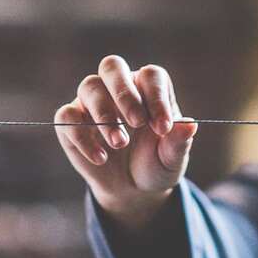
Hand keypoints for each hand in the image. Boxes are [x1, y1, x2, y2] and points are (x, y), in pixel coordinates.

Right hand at [55, 55, 197, 228]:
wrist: (134, 190)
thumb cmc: (157, 164)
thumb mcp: (172, 157)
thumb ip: (179, 141)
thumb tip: (191, 124)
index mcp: (148, 89)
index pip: (150, 76)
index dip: (156, 97)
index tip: (163, 127)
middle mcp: (119, 88)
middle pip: (112, 66)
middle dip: (124, 93)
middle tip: (137, 123)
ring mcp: (92, 103)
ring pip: (89, 87)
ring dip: (105, 115)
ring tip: (120, 143)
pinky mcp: (71, 122)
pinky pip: (67, 117)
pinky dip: (82, 136)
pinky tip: (101, 158)